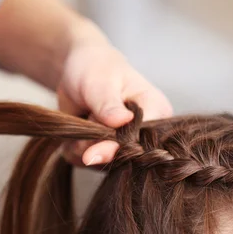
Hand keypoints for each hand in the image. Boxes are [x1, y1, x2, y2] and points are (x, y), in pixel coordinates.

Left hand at [56, 23, 172, 166]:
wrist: (78, 72)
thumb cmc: (97, 69)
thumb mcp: (101, 82)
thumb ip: (109, 104)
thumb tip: (121, 121)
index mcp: (158, 112)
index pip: (144, 141)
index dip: (118, 146)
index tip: (93, 148)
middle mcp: (146, 135)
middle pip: (123, 158)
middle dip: (96, 145)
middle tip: (87, 118)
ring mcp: (126, 147)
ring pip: (102, 163)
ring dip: (82, 146)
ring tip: (84, 118)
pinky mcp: (107, 155)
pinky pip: (86, 165)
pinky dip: (74, 150)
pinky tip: (77, 130)